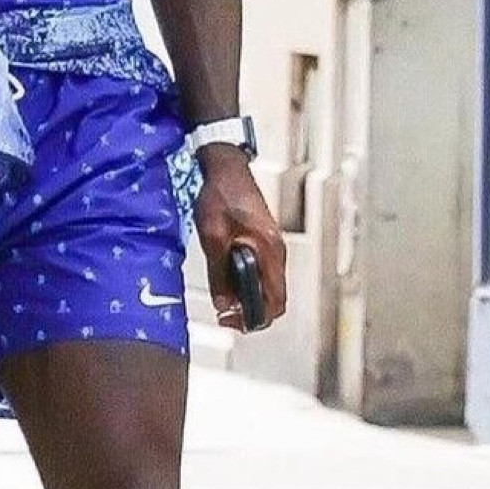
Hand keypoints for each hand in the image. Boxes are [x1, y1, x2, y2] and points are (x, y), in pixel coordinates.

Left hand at [194, 146, 287, 331]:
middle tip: (225, 314)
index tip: (232, 320)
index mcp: (269, 251)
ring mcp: (271, 246)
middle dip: (250, 312)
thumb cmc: (222, 195)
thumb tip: (223, 303)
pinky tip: (227, 280)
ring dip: (247, 297)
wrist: (226, 168)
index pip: (276, 301)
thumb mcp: (213, 237)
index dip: (255, 318)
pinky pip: (260, 272)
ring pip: (266, 286)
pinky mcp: (263, 241)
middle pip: (274, 298)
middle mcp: (276, 252)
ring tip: (223, 299)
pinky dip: (246, 283)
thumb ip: (219, 273)